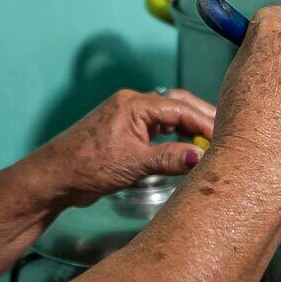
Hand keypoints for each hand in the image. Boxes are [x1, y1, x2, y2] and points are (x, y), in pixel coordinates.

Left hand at [25, 89, 216, 206]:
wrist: (53, 177)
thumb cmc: (86, 166)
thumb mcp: (134, 164)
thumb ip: (169, 158)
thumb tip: (200, 157)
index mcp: (135, 104)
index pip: (181, 107)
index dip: (206, 121)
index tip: (226, 135)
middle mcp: (132, 104)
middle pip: (177, 104)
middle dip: (202, 118)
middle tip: (227, 134)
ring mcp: (127, 117)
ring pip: (168, 116)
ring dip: (189, 127)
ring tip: (211, 142)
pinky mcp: (124, 131)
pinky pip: (157, 127)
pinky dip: (174, 135)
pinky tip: (186, 147)